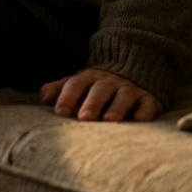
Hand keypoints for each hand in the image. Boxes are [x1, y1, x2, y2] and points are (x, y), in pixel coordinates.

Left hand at [40, 68, 163, 121]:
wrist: (132, 70)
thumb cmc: (97, 86)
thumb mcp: (78, 84)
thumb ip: (59, 89)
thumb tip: (43, 99)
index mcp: (89, 77)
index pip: (76, 84)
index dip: (67, 97)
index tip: (59, 112)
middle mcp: (110, 81)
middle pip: (99, 90)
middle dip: (91, 103)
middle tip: (83, 118)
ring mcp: (130, 89)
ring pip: (124, 95)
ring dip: (117, 107)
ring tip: (109, 120)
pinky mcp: (149, 98)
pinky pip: (148, 103)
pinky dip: (145, 111)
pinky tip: (139, 120)